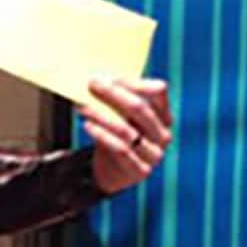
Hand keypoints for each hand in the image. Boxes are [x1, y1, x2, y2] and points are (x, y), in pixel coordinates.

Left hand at [79, 77, 172, 193]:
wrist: (111, 171)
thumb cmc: (116, 136)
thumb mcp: (121, 116)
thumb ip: (119, 98)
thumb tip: (101, 77)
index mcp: (164, 117)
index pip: (157, 92)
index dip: (134, 82)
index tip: (109, 76)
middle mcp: (163, 135)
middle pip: (140, 109)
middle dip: (113, 94)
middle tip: (92, 84)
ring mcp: (154, 155)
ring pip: (126, 130)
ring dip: (102, 115)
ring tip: (83, 107)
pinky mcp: (140, 171)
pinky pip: (120, 150)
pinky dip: (102, 136)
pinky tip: (88, 126)